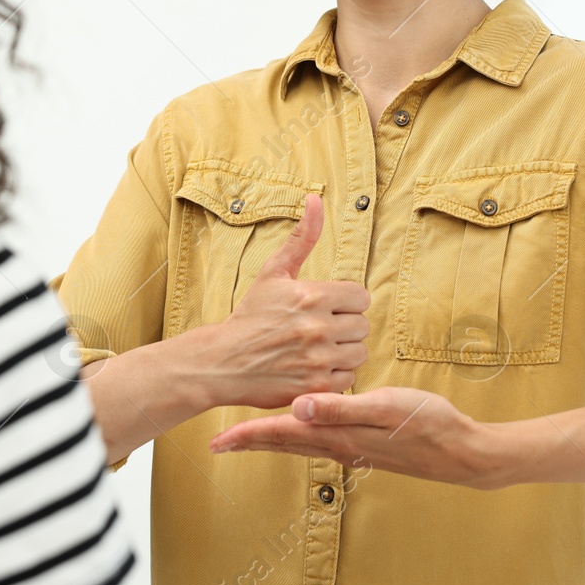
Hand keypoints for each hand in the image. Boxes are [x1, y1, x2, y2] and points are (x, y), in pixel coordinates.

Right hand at [200, 193, 370, 410]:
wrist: (223, 361)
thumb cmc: (251, 315)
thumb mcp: (273, 272)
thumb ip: (302, 237)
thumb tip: (316, 198)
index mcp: (313, 296)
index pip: (361, 297)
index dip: (345, 302)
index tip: (326, 308)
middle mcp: (318, 327)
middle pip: (362, 325)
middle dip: (344, 326)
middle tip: (319, 329)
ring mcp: (318, 358)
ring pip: (358, 352)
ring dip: (343, 351)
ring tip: (318, 348)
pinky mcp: (317, 385)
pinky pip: (348, 377)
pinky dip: (336, 374)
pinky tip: (314, 367)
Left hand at [207, 387, 503, 489]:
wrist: (460, 452)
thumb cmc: (427, 423)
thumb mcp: (384, 408)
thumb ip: (341, 407)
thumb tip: (298, 407)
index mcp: (338, 434)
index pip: (281, 434)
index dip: (247, 436)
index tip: (216, 441)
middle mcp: (338, 445)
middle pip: (282, 443)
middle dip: (248, 442)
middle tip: (216, 445)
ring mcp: (351, 448)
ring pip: (298, 444)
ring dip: (270, 440)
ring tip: (246, 438)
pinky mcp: (363, 446)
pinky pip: (317, 443)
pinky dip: (297, 437)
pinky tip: (298, 431)